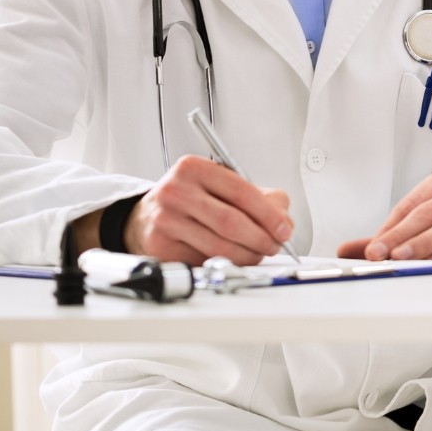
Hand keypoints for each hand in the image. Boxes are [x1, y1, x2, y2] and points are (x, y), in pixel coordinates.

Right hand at [124, 155, 292, 265]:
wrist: (147, 216)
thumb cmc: (191, 199)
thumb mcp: (222, 185)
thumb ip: (259, 196)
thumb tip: (283, 220)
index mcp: (194, 168)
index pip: (241, 191)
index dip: (268, 214)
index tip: (284, 228)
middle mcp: (176, 191)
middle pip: (230, 221)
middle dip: (260, 238)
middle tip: (274, 245)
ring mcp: (165, 219)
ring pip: (218, 246)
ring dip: (247, 255)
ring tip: (259, 253)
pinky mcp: (160, 247)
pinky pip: (203, 260)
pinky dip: (225, 263)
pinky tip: (234, 258)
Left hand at [337, 167, 431, 260]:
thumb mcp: (428, 211)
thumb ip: (390, 233)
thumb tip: (348, 249)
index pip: (414, 203)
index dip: (391, 226)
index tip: (372, 247)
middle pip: (429, 213)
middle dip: (401, 235)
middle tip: (379, 253)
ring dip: (425, 245)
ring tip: (401, 258)